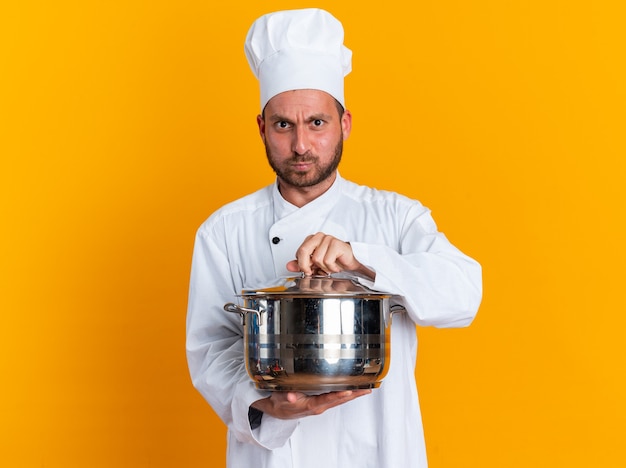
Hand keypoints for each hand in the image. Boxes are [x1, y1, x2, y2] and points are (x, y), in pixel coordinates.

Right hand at [251, 389, 370, 419]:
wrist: (279, 410)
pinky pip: (338, 398)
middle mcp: (319, 406)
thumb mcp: (280, 398)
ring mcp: (322, 405)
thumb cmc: (280, 403)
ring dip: (353, 395)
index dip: (337, 396)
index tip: (348, 391)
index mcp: (311, 405)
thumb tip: (291, 396)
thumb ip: (287, 396)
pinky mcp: (322, 402)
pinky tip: (354, 389)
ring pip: (340, 399)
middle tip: (366, 389)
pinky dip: (347, 394)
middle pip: (339, 400)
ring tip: (365, 388)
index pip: (327, 399)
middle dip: (353, 395)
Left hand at [286, 232, 374, 278]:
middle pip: (303, 251)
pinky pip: (327, 260)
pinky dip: (331, 267)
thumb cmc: (334, 261)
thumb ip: (301, 264)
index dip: (302, 264)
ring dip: (324, 268)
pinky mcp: (336, 244)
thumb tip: (289, 266)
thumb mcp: (314, 264)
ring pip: (317, 258)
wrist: (350, 262)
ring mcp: (328, 239)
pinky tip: (336, 266)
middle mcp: (319, 237)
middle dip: (307, 265)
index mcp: (311, 239)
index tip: (308, 270)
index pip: (299, 251)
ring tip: (329, 267)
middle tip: (314, 271)